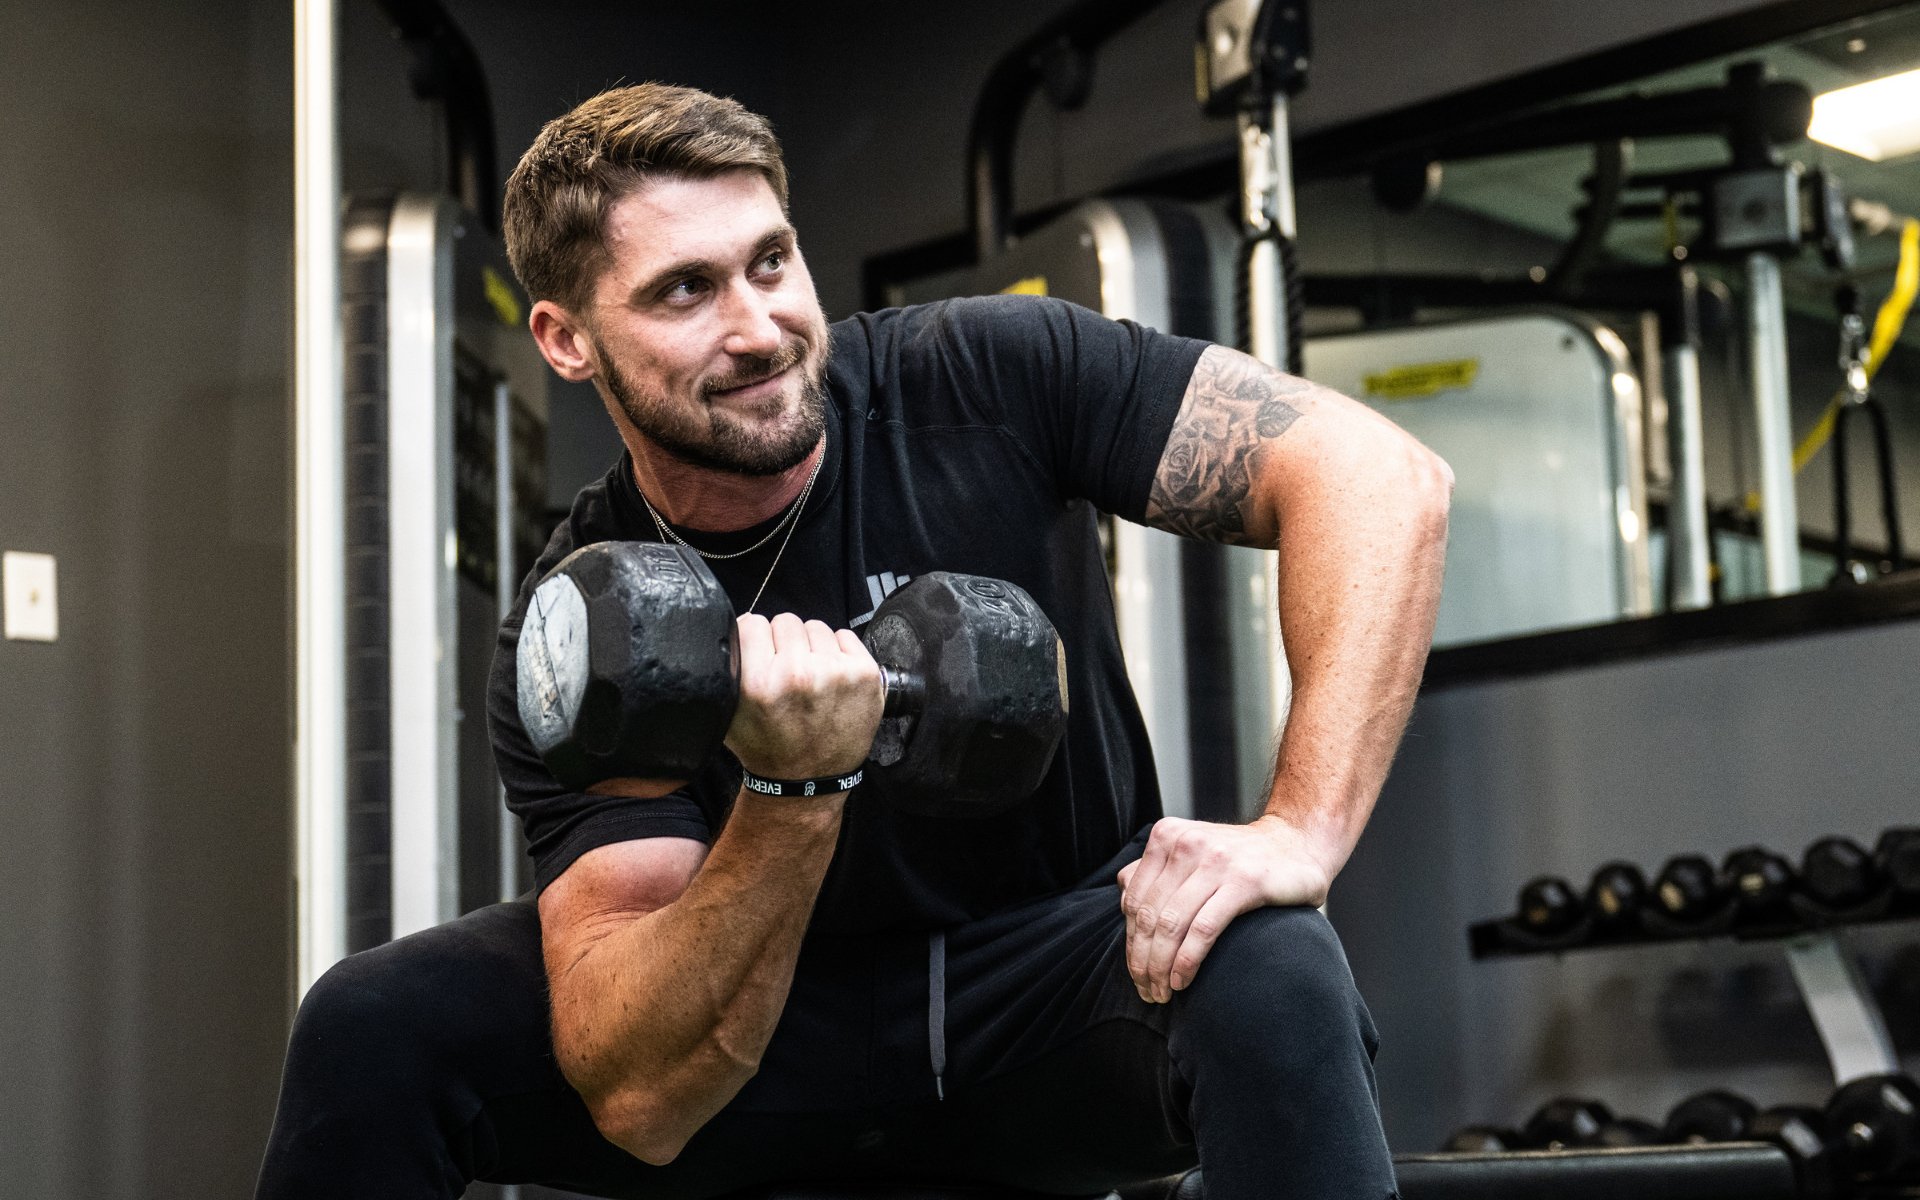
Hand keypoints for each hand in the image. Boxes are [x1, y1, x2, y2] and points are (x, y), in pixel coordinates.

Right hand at [725, 612, 883, 787]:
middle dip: (784, 644)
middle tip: (787, 674)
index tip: (762, 657)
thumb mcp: (728, 713)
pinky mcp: (864, 673)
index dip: (756, 640)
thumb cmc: (768, 747)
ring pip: (816, 627)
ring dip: (812, 648)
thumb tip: (734, 624)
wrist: (808, 781)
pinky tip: (832, 680)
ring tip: (810, 679)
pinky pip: (845, 636)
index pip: (753, 623)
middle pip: (786, 621)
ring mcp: (835, 672)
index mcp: (758, 682)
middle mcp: (797, 674)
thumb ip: (728, 667)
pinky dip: (838, 653)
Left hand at [1117, 815, 1333, 1002]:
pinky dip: (1187, 961)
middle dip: (1143, 962)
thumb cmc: (1241, 859)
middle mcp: (1187, 844)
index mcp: (1167, 836)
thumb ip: (1158, 867)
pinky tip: (1182, 981)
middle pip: (1150, 915)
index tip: (1136, 974)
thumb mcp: (1194, 852)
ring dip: (1161, 967)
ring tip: (1163, 993)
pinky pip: (1203, 929)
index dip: (1131, 943)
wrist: (1298, 845)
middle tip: (1147, 991)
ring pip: (1172, 925)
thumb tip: (1122, 888)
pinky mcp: (1245, 882)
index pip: (1135, 900)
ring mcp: (1216, 861)